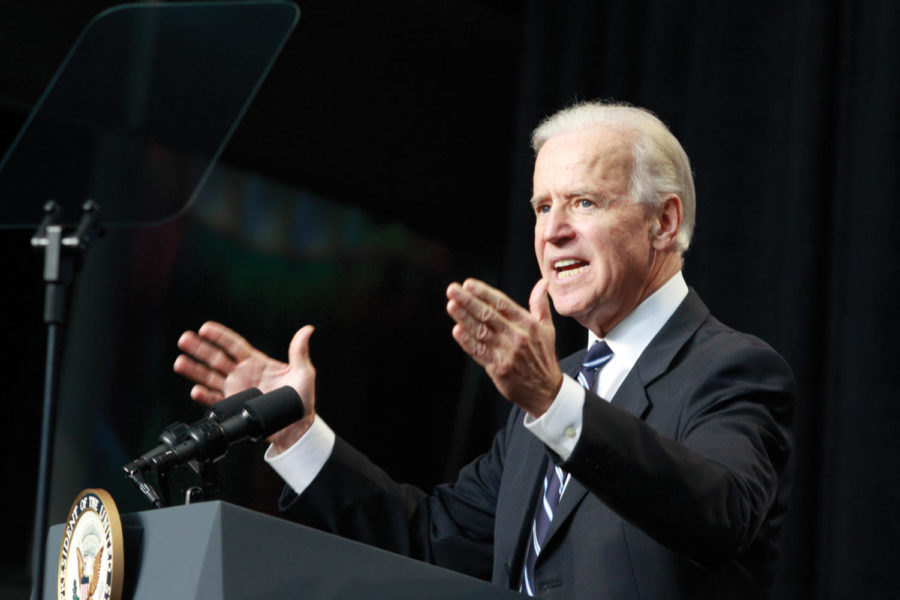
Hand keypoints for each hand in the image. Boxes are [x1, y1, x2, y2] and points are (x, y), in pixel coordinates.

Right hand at [173, 321, 316, 452]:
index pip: (234, 345)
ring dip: (195, 370)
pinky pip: (215, 401)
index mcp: (257, 362)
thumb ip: (299, 351)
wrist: (297, 426)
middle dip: (200, 348)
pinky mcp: (234, 406)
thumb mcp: (303, 372)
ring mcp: (236, 390)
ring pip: (210, 377)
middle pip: (216, 357)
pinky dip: (205, 396)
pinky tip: (196, 390)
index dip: (219, 336)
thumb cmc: (302, 398)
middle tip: (184, 339)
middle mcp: (243, 374)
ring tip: (180, 362)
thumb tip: (307, 330)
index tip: (205, 328)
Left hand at [446, 278, 561, 416]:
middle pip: (488, 314)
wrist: (545, 391)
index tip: (469, 284)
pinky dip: (467, 341)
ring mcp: (507, 352)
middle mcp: (517, 336)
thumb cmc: (543, 357)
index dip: (484, 293)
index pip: (502, 303)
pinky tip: (457, 330)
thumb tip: (542, 283)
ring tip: (451, 305)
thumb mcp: (547, 329)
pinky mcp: (498, 368)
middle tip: (452, 289)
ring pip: (480, 331)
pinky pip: (479, 351)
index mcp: (528, 324)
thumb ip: (540, 305)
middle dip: (468, 300)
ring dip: (464, 317)